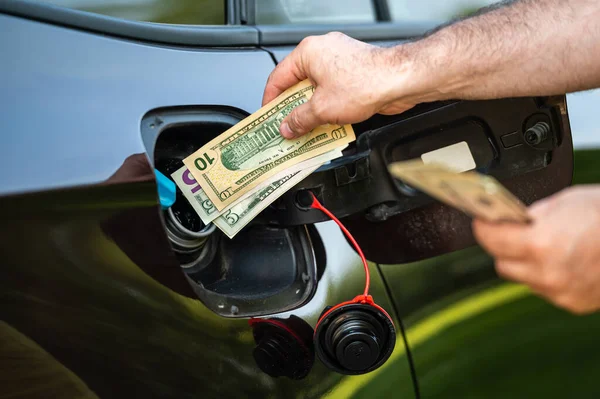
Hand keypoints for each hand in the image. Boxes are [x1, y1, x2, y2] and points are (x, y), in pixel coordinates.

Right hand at [262, 32, 427, 138]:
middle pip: (297, 84)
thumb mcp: (322, 108)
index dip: (270, 101)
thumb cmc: (366, 82)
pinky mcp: (353, 72)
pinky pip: (331, 91)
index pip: (278, 78)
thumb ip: (299, 119)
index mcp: (308, 52)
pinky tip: (324, 125)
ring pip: (315, 89)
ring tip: (304, 130)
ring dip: (310, 110)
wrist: (400, 80)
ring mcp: (339, 61)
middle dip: (291, 109)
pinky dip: (326, 107)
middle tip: (285, 127)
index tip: (268, 118)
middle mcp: (323, 52)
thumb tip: (287, 126)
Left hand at [473, 186, 599, 313]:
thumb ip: (530, 216)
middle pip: (501, 263)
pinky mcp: (572, 303)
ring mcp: (560, 291)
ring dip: (524, 264)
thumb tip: (507, 220)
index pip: (489, 239)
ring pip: (521, 278)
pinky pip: (544, 289)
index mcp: (540, 243)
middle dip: (504, 247)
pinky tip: (564, 261)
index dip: (483, 227)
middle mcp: (547, 272)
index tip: (482, 221)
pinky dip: (547, 276)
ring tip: (545, 246)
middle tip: (513, 233)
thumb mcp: (563, 202)